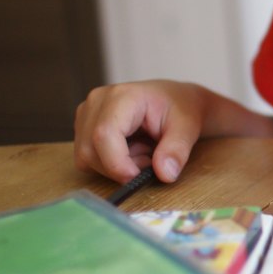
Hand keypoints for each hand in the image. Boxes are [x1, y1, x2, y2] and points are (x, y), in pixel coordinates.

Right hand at [74, 80, 205, 184]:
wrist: (176, 100)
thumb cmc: (181, 108)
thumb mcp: (188, 128)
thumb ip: (177, 150)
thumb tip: (165, 174)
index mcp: (123, 96)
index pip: (104, 135)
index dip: (117, 164)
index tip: (138, 178)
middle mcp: (97, 101)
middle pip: (90, 150)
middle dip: (119, 167)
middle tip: (149, 160)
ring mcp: (87, 113)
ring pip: (86, 157)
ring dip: (115, 166)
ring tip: (142, 152)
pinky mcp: (84, 126)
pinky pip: (87, 157)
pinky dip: (109, 163)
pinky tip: (130, 151)